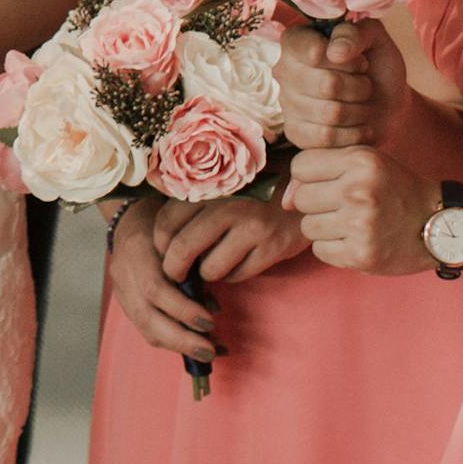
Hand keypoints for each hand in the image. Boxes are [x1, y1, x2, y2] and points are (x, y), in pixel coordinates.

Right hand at [103, 195, 215, 359]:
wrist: (129, 222)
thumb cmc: (163, 228)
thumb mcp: (183, 238)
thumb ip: (195, 270)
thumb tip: (213, 309)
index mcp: (137, 252)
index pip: (155, 289)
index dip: (182, 310)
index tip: (210, 322)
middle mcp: (124, 274)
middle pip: (147, 316)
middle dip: (181, 339)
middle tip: (210, 351)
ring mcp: (120, 290)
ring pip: (144, 328)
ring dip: (177, 346)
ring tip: (206, 353)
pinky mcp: (124, 302)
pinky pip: (144, 329)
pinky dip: (168, 341)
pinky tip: (189, 345)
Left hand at [153, 193, 309, 287]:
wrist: (303, 191)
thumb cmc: (253, 192)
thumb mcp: (221, 188)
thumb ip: (193, 205)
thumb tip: (160, 241)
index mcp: (210, 188)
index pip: (167, 222)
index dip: (159, 244)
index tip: (162, 253)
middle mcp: (228, 206)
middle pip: (183, 248)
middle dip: (174, 269)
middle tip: (176, 275)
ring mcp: (252, 228)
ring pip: (211, 268)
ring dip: (207, 274)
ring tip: (213, 265)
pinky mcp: (272, 247)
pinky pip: (239, 275)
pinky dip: (232, 275)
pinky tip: (237, 263)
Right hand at [280, 20, 406, 151]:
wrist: (386, 105)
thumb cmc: (377, 67)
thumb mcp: (375, 39)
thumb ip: (355, 33)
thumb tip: (335, 51)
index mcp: (296, 41)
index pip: (315, 52)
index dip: (348, 61)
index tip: (362, 62)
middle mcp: (283, 70)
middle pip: (327, 85)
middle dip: (360, 87)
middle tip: (366, 85)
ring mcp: (287, 103)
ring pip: (330, 113)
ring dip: (360, 111)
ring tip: (363, 104)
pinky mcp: (295, 132)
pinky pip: (326, 137)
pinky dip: (353, 134)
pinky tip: (359, 126)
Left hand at [283, 146, 440, 273]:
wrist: (442, 224)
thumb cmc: (396, 190)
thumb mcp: (367, 165)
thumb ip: (323, 170)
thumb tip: (285, 200)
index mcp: (360, 161)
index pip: (301, 166)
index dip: (310, 177)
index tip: (330, 184)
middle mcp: (359, 190)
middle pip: (302, 198)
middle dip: (317, 205)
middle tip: (344, 208)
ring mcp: (360, 224)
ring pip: (308, 227)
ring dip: (325, 229)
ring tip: (352, 225)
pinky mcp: (362, 255)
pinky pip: (320, 251)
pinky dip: (333, 250)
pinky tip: (356, 242)